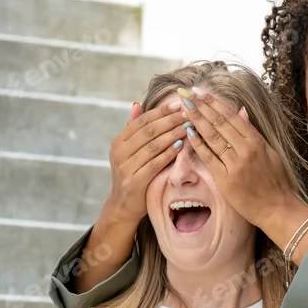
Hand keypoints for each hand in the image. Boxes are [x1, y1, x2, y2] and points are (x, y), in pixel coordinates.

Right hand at [105, 101, 187, 224]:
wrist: (124, 205)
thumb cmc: (133, 173)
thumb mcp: (130, 150)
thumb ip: (134, 128)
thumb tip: (136, 103)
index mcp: (119, 141)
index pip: (142, 120)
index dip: (161, 111)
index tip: (179, 103)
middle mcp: (119, 152)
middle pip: (148, 130)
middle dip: (170, 120)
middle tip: (188, 112)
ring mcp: (125, 167)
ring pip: (153, 145)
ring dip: (173, 134)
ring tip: (189, 125)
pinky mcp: (134, 181)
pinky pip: (154, 163)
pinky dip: (168, 153)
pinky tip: (181, 145)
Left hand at [179, 88, 297, 226]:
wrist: (276, 208)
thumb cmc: (275, 181)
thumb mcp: (269, 152)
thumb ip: (252, 132)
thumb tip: (241, 111)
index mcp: (257, 141)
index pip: (231, 117)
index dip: (214, 103)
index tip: (201, 92)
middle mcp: (246, 150)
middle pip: (219, 123)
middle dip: (201, 106)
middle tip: (186, 94)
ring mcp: (234, 164)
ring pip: (212, 137)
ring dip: (196, 120)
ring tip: (184, 107)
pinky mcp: (225, 179)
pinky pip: (208, 157)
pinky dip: (197, 144)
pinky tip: (187, 132)